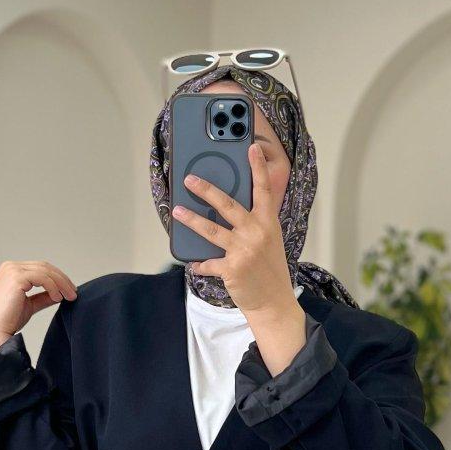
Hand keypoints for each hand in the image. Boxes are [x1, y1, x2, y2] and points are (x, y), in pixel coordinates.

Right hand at [0, 260, 77, 361]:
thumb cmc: (7, 322)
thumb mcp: (29, 305)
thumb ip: (42, 297)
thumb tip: (59, 295)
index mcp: (10, 271)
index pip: (39, 268)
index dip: (57, 277)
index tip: (69, 290)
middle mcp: (10, 267)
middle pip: (44, 267)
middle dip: (62, 279)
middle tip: (73, 293)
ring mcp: (12, 271)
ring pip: (45, 271)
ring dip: (61, 283)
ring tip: (69, 297)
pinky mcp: (16, 278)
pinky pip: (42, 278)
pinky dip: (53, 287)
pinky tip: (58, 298)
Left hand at [171, 143, 295, 318]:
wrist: (274, 302)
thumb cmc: (269, 270)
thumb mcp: (270, 240)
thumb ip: (255, 223)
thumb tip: (228, 210)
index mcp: (267, 222)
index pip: (263, 190)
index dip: (257, 168)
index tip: (251, 148)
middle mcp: (256, 233)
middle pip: (228, 205)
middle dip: (206, 190)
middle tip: (190, 179)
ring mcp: (243, 250)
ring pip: (211, 230)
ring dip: (191, 220)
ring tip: (177, 211)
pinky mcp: (232, 268)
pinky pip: (208, 263)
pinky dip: (199, 264)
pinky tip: (193, 263)